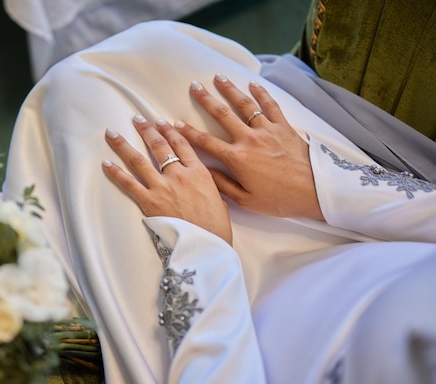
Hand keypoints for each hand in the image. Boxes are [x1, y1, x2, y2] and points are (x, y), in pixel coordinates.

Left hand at [101, 114, 232, 244]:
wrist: (206, 245)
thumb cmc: (216, 227)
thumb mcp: (219, 199)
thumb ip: (208, 185)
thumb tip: (201, 183)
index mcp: (199, 172)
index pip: (182, 144)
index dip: (170, 131)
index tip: (161, 122)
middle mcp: (180, 174)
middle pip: (160, 146)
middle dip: (147, 130)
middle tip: (137, 119)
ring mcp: (163, 187)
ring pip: (139, 160)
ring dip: (124, 145)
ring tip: (113, 133)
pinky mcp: (149, 201)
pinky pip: (129, 183)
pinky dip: (116, 172)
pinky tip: (106, 163)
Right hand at [177, 74, 323, 219]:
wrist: (314, 191)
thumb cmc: (279, 199)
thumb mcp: (246, 200)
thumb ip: (223, 184)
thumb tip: (205, 171)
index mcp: (236, 158)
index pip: (205, 142)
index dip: (188, 132)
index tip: (176, 123)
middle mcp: (249, 139)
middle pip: (222, 114)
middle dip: (206, 99)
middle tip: (194, 86)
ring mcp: (267, 130)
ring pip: (245, 104)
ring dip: (230, 89)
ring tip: (218, 77)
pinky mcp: (284, 127)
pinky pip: (270, 106)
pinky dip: (261, 93)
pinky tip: (253, 84)